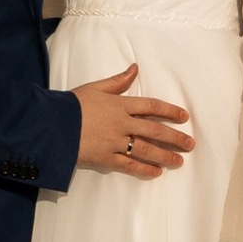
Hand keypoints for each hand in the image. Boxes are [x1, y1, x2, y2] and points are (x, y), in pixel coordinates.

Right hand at [75, 64, 192, 178]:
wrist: (52, 124)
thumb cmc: (72, 104)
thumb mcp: (95, 87)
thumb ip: (118, 81)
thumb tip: (135, 68)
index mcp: (120, 104)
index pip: (151, 106)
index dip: (170, 111)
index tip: (184, 117)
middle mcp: (122, 123)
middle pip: (154, 130)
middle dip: (174, 137)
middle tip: (190, 144)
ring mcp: (115, 142)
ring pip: (146, 150)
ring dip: (165, 156)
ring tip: (179, 162)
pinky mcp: (106, 158)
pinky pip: (129, 165)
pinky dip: (143, 169)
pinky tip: (156, 173)